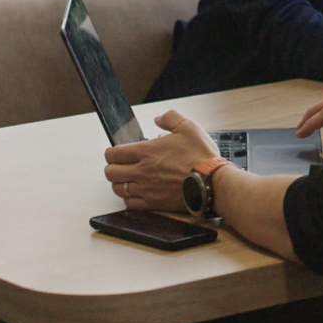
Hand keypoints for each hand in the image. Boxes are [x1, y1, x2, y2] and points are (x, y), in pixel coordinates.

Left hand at [103, 110, 217, 210]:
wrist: (212, 182)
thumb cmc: (201, 156)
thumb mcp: (188, 127)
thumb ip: (170, 118)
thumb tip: (158, 119)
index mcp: (147, 151)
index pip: (113, 153)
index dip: (112, 152)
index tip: (117, 153)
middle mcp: (142, 171)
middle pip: (110, 172)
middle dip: (113, 167)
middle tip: (121, 165)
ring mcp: (146, 189)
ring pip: (118, 189)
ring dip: (120, 183)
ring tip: (129, 179)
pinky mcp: (153, 203)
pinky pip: (130, 203)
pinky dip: (130, 198)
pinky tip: (138, 192)